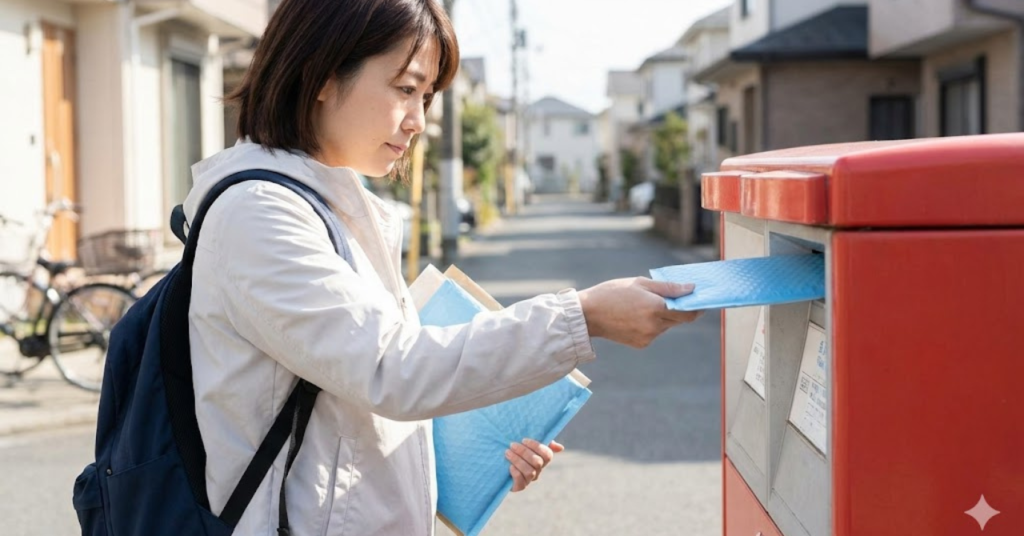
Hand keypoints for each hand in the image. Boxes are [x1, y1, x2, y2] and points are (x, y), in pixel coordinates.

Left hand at [506, 439, 564, 491]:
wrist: (500, 465)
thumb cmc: (517, 451)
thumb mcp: (528, 445)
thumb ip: (544, 442)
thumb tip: (560, 448)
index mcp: (542, 460)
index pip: (547, 455)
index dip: (537, 446)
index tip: (524, 440)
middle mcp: (538, 471)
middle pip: (537, 462)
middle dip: (524, 452)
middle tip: (512, 445)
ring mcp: (529, 480)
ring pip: (529, 472)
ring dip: (517, 460)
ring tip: (507, 452)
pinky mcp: (519, 487)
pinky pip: (521, 483)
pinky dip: (516, 473)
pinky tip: (509, 466)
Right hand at [578, 278, 701, 348]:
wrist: (588, 315)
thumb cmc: (612, 293)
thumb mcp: (640, 283)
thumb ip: (668, 287)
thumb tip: (691, 289)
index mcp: (656, 308)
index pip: (688, 313)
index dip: (697, 307)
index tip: (701, 301)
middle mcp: (655, 326)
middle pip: (679, 320)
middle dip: (680, 309)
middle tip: (673, 298)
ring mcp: (648, 337)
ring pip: (666, 326)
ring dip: (664, 316)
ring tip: (645, 305)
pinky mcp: (641, 344)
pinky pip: (655, 332)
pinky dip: (653, 324)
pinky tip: (637, 315)